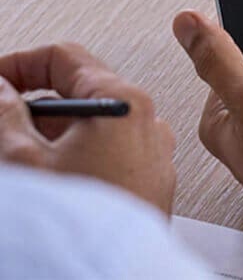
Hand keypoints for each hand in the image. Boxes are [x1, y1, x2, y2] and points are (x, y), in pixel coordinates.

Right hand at [0, 43, 176, 211]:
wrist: (113, 274)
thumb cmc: (81, 222)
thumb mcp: (24, 157)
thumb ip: (6, 112)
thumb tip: (0, 89)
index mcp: (124, 102)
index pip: (65, 57)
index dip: (19, 65)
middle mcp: (148, 121)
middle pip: (80, 93)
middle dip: (33, 107)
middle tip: (1, 125)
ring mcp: (154, 153)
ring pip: (94, 128)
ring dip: (52, 136)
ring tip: (24, 162)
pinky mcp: (152, 182)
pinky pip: (111, 155)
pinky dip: (77, 158)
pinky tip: (53, 183)